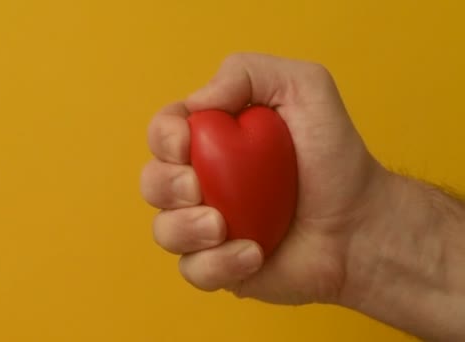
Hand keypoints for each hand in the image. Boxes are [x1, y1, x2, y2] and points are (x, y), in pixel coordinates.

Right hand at [140, 53, 388, 303]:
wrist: (360, 223)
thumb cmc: (333, 156)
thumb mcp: (303, 88)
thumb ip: (247, 72)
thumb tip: (197, 102)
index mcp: (210, 139)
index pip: (162, 132)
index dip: (163, 137)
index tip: (187, 143)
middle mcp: (201, 182)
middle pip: (152, 182)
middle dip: (167, 185)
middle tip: (201, 189)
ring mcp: (207, 227)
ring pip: (163, 231)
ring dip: (186, 229)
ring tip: (225, 227)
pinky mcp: (219, 267)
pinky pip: (193, 270)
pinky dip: (217, 264)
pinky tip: (253, 253)